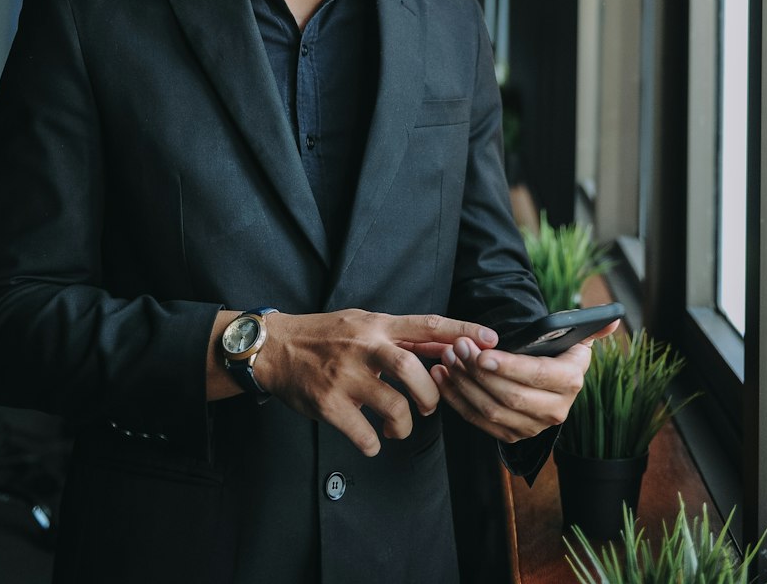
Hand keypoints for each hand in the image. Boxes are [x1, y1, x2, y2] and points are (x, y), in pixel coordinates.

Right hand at [209, 308, 497, 456]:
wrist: (274, 348)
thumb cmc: (325, 336)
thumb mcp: (362, 323)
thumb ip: (399, 336)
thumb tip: (445, 346)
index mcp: (376, 324)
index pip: (427, 324)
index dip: (462, 332)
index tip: (492, 339)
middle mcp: (364, 346)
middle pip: (413, 369)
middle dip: (431, 395)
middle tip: (429, 407)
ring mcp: (345, 375)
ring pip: (393, 407)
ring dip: (404, 426)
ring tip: (398, 428)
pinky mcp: (328, 403)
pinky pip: (364, 434)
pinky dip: (374, 444)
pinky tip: (370, 440)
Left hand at [428, 319, 619, 442]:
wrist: (547, 383)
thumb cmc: (556, 352)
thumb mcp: (575, 338)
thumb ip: (592, 327)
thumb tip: (614, 318)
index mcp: (570, 381)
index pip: (537, 375)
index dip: (509, 366)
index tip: (482, 353)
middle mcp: (555, 409)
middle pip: (509, 395)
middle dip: (478, 371)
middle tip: (458, 346)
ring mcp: (532, 427)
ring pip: (491, 409)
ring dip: (464, 383)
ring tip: (449, 356)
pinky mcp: (512, 436)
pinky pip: (478, 421)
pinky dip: (457, 400)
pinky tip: (444, 377)